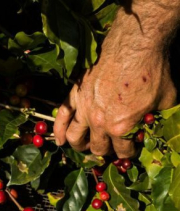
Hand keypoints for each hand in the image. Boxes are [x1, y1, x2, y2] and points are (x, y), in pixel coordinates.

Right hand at [54, 8, 176, 156]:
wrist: (136, 44)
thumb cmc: (153, 71)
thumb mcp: (165, 99)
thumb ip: (157, 116)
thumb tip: (156, 121)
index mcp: (121, 128)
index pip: (122, 152)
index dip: (128, 153)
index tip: (130, 150)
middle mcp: (100, 123)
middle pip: (98, 148)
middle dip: (106, 151)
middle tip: (110, 147)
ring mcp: (85, 109)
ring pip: (75, 137)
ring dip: (80, 146)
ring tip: (85, 146)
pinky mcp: (76, 94)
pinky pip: (62, 116)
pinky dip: (58, 130)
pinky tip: (59, 140)